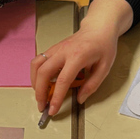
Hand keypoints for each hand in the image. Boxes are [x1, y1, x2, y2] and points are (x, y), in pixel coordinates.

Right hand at [31, 0, 132, 118]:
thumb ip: (92, 85)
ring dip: (35, 82)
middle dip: (40, 92)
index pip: (62, 80)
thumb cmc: (103, 46)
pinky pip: (39, 61)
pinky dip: (37, 74)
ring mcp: (56, 48)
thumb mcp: (104, 67)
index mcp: (78, 56)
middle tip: (42, 105)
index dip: (56, 97)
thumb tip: (80, 99)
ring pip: (36, 65)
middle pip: (43, 72)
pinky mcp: (53, 48)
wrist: (99, 28)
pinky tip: (42, 82)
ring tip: (40, 94)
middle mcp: (63, 51)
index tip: (52, 110)